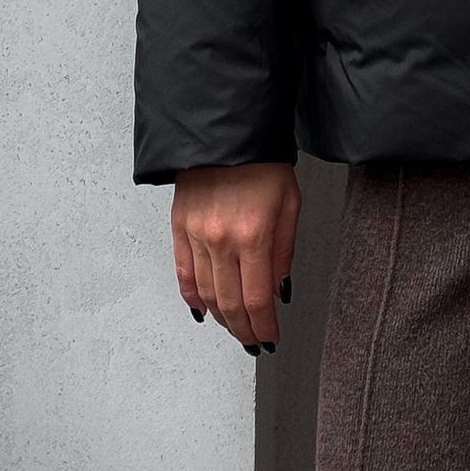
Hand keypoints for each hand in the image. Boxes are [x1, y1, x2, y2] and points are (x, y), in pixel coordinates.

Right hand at [172, 162, 298, 351]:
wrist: (226, 130)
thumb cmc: (263, 161)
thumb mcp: (290, 204)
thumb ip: (283, 251)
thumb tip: (277, 289)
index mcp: (253, 235)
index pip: (256, 300)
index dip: (263, 326)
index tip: (270, 338)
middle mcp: (221, 240)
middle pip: (229, 304)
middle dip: (243, 329)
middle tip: (253, 340)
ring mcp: (196, 235)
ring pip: (206, 294)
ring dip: (221, 317)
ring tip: (234, 326)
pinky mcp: (179, 227)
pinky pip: (184, 272)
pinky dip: (192, 296)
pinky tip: (203, 309)